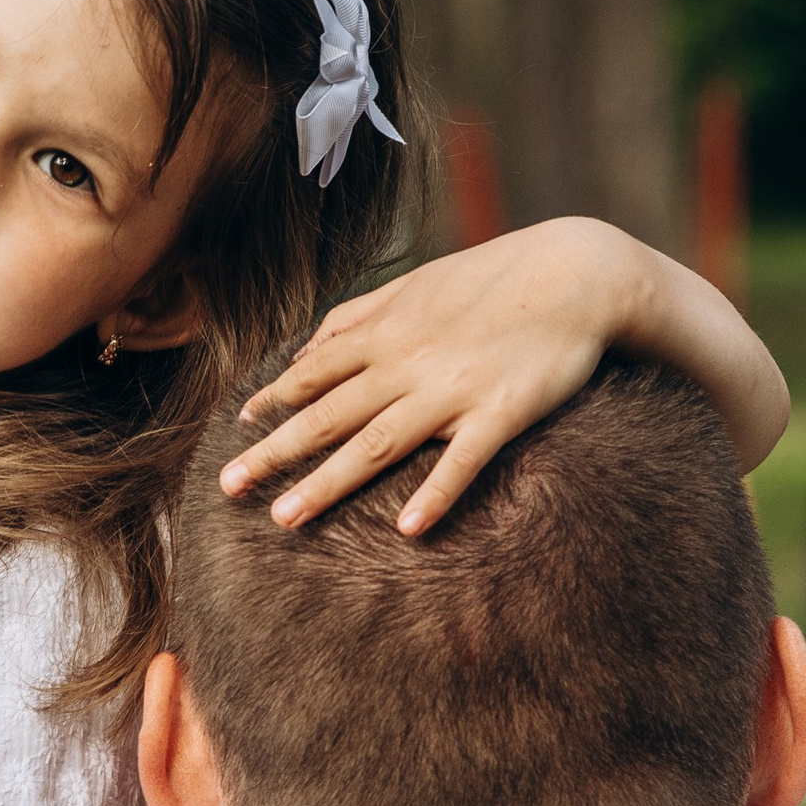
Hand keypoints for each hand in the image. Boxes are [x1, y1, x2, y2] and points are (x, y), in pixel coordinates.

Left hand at [218, 218, 639, 534]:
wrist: (577, 272)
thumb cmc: (495, 279)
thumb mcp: (418, 284)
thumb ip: (360, 314)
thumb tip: (308, 345)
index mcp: (387, 332)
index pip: (315, 372)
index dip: (274, 401)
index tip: (239, 428)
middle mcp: (407, 362)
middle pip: (328, 415)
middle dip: (275, 453)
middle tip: (229, 487)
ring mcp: (452, 390)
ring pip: (377, 444)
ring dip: (328, 483)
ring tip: (286, 520)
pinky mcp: (501, 411)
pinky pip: (462, 460)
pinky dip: (436, 494)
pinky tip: (409, 532)